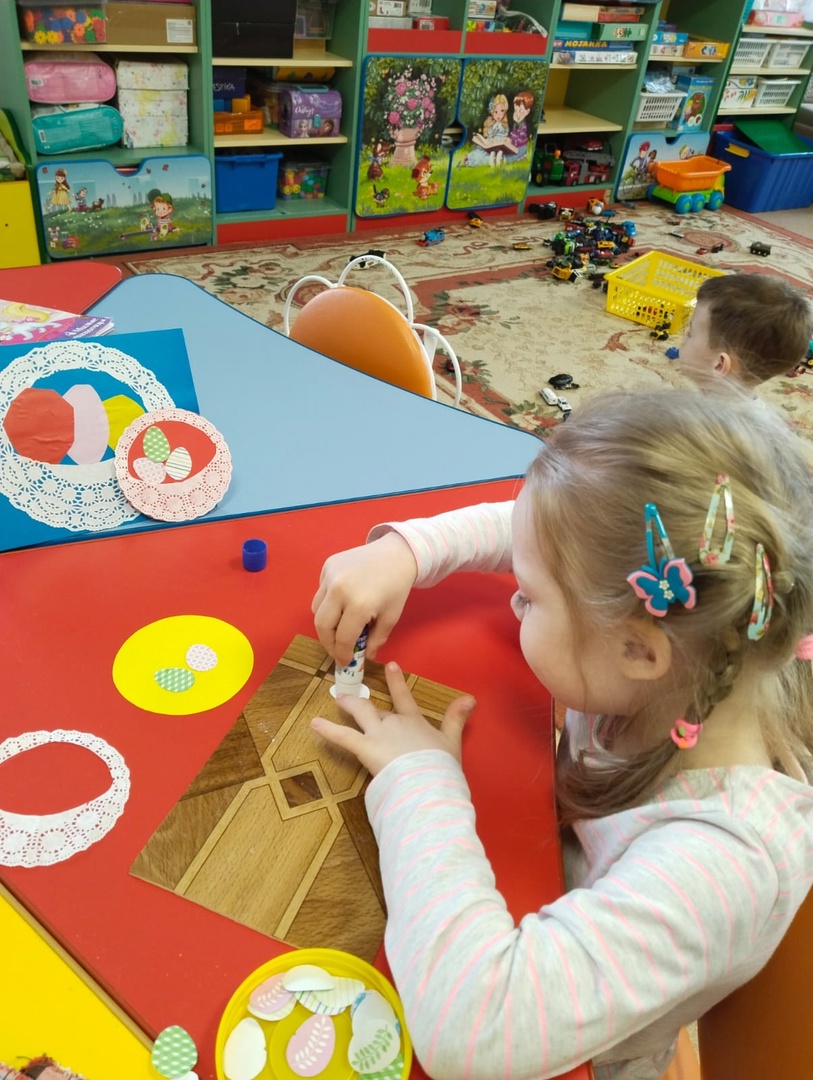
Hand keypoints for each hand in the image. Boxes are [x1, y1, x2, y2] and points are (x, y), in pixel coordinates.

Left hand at [311, 661, 475, 775]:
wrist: (429, 780)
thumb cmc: (441, 765)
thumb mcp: (452, 741)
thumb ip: (456, 718)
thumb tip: (470, 697)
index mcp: (413, 722)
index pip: (404, 698)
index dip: (396, 682)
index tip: (390, 666)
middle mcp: (393, 722)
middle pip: (375, 708)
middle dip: (363, 703)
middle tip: (351, 696)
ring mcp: (378, 733)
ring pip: (359, 714)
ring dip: (348, 706)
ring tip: (337, 700)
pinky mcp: (365, 748)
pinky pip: (343, 736)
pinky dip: (327, 730)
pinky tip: (314, 724)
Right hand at [312, 533, 418, 664]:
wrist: (396, 552)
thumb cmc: (397, 586)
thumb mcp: (391, 617)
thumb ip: (376, 640)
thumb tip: (364, 657)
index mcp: (359, 604)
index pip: (342, 638)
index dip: (342, 654)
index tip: (345, 662)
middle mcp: (339, 590)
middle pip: (322, 625)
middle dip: (328, 643)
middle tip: (337, 649)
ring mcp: (330, 575)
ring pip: (316, 609)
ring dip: (326, 623)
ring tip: (340, 627)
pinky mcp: (327, 566)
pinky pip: (320, 592)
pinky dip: (327, 603)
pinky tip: (342, 602)